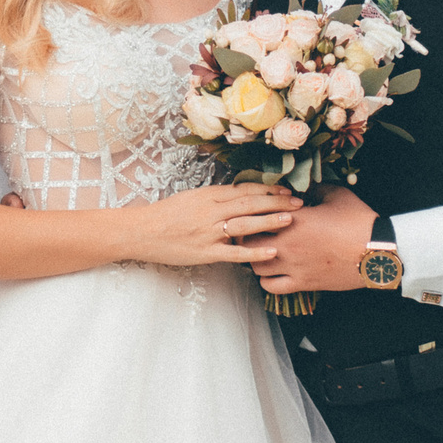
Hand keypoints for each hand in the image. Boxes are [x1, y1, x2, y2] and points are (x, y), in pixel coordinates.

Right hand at [123, 183, 302, 268]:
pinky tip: (272, 251)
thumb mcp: (192, 198)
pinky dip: (254, 252)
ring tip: (291, 219)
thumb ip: (216, 198)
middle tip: (300, 202)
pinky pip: (234, 253)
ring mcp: (209, 232)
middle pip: (250, 203)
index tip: (287, 190)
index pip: (245, 189)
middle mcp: (211, 211)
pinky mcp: (206, 252)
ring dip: (270, 221)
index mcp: (209, 195)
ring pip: (246, 224)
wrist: (142, 231)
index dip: (268, 190)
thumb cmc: (167, 214)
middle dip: (277, 202)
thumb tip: (241, 195)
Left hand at [250, 185, 379, 296]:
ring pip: (255, 266)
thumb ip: (315, 190)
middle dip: (248, 235)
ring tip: (263, 253)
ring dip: (254, 258)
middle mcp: (287, 243)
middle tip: (255, 232)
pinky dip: (267, 281)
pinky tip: (274, 273)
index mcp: (293, 218)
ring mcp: (293, 266)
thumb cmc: (358, 221)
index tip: (256, 211)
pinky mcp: (302, 283)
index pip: (256, 214)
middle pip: (248, 241)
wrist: (376, 252)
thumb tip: (305, 189)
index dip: (252, 212)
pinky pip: (271, 287)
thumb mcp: (336, 195)